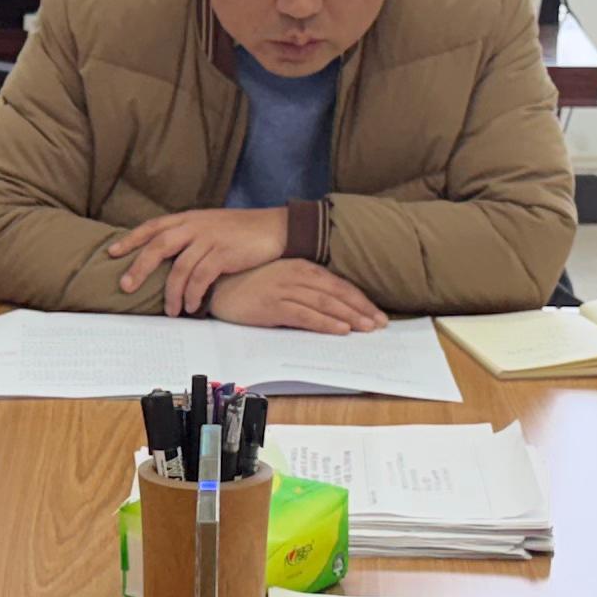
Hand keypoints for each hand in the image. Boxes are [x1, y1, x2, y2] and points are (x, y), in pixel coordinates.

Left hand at [104, 206, 291, 315]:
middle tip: (126, 286)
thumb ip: (189, 237)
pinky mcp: (224, 254)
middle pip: (158, 246)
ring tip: (170, 310)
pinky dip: (193, 294)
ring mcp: (210, 239)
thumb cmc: (241, 231)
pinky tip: (191, 307)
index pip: (153, 227)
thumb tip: (166, 257)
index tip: (112, 252)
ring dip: (171, 293)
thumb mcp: (210, 226)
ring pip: (179, 267)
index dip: (131, 239)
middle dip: (139, 267)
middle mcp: (195, 226)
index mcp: (189, 218)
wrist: (275, 228)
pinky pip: (201, 277)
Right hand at [206, 257, 387, 333]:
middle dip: (362, 309)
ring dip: (350, 316)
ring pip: (325, 304)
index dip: (360, 299)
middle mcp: (296, 275)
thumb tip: (330, 305)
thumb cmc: (247, 282)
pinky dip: (325, 323)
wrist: (215, 284)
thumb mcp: (280, 278)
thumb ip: (303, 287)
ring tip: (368, 328)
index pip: (338, 284)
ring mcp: (284, 289)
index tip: (376, 313)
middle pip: (337, 293)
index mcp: (300, 267)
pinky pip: (305, 315)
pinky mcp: (272, 305)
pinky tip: (340, 329)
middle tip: (381, 323)